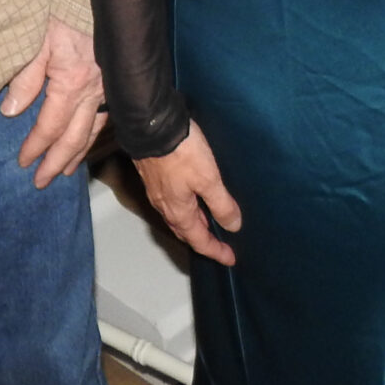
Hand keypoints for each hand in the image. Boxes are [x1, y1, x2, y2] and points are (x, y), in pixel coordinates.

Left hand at [4, 17, 107, 187]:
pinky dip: (95, 132)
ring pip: (93, 129)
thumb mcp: (38, 38)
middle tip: (42, 182)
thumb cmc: (64, 9)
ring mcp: (107, 86)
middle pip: (74, 136)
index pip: (50, 126)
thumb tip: (11, 111)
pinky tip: (90, 137)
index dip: (35, 146)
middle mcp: (94, 90)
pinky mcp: (114, 79)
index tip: (23, 163)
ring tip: (66, 171)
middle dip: (57, 161)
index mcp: (73, 83)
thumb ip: (24, 77)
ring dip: (77, 152)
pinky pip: (105, 114)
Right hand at [135, 123, 242, 265]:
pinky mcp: (154, 176)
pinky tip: (191, 197)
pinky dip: (184, 208)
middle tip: (219, 244)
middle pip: (185, 231)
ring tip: (208, 221)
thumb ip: (221, 204)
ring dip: (193, 223)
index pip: (199, 240)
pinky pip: (170, 203)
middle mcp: (164, 206)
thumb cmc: (181, 152)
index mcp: (179, 211)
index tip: (230, 258)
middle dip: (202, 240)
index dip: (216, 251)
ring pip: (176, 217)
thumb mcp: (208, 179)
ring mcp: (157, 191)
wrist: (150, 125)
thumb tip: (233, 226)